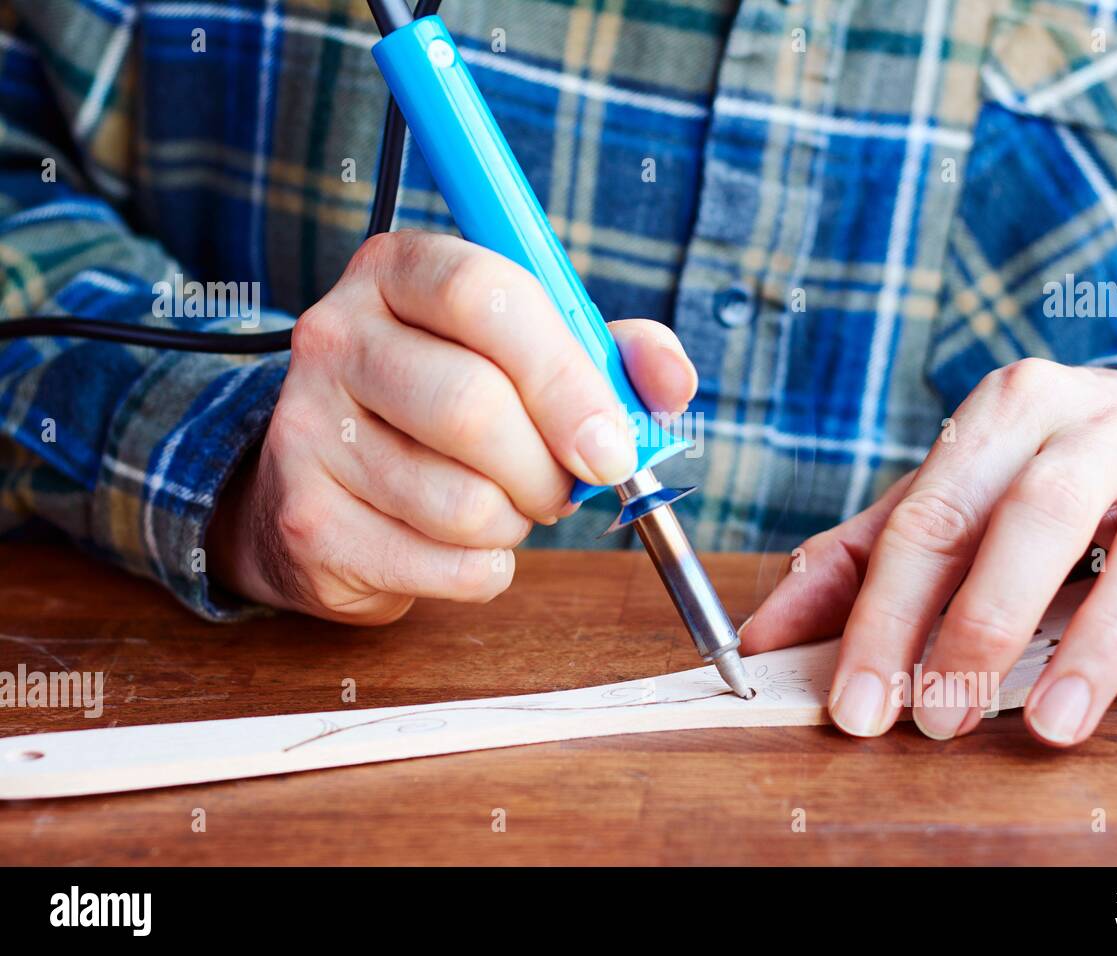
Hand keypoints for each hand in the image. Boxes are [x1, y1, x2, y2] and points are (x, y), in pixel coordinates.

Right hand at [209, 230, 695, 623]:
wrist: (329, 485)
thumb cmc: (449, 408)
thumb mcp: (530, 354)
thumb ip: (611, 355)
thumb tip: (671, 386)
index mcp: (398, 271)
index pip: (484, 295)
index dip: (565, 377)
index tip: (612, 444)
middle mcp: (335, 336)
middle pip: (472, 406)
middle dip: (547, 469)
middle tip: (564, 485)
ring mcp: (306, 429)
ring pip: (463, 501)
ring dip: (515, 522)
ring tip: (500, 503)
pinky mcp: (306, 522)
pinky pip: (445, 565)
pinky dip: (484, 570)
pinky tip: (460, 545)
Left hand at [742, 359, 1116, 745]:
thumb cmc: (1029, 475)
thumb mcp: (940, 498)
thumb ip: (854, 562)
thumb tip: (763, 640)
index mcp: (999, 414)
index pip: (930, 519)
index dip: (885, 616)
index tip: (855, 704)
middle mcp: (1086, 429)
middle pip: (1028, 523)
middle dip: (976, 628)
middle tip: (935, 718)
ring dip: (1096, 643)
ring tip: (1052, 723)